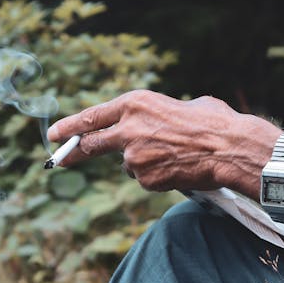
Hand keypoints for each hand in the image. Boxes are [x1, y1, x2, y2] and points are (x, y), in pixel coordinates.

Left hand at [47, 90, 278, 193]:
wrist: (229, 148)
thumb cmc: (212, 121)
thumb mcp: (178, 105)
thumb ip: (153, 116)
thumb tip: (149, 127)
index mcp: (135, 103)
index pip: (92, 117)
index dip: (70, 127)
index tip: (54, 135)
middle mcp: (128, 129)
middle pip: (92, 144)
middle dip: (72, 153)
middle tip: (59, 159)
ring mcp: (134, 157)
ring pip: (128, 164)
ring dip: (143, 163)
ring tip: (173, 155)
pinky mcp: (145, 179)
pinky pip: (145, 179)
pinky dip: (157, 176)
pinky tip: (177, 167)